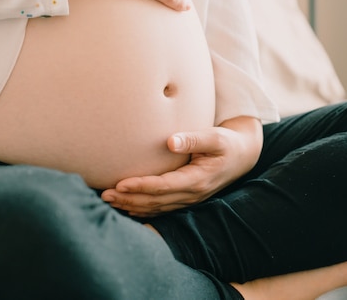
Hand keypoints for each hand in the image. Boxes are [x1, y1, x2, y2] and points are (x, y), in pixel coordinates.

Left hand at [101, 116, 262, 216]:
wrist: (242, 156)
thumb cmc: (227, 143)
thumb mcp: (216, 137)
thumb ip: (194, 139)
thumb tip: (170, 141)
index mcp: (198, 180)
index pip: (164, 186)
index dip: (141, 186)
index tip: (121, 183)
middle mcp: (193, 194)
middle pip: (156, 201)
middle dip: (129, 199)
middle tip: (105, 194)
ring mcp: (190, 200)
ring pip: (156, 208)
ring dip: (132, 206)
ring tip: (108, 200)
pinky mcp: (186, 200)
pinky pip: (161, 209)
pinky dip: (142, 209)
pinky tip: (126, 205)